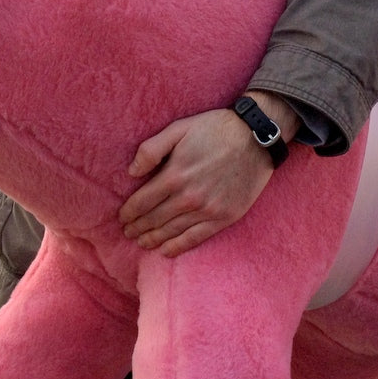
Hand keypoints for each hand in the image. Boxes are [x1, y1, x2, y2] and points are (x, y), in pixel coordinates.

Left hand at [119, 92, 298, 256]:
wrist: (255, 137)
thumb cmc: (215, 129)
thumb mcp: (179, 128)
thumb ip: (152, 149)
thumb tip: (131, 172)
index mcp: (175, 175)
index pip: (142, 202)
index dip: (129, 213)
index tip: (122, 218)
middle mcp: (189, 197)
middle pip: (154, 219)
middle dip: (137, 228)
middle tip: (128, 233)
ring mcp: (207, 210)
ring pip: (172, 232)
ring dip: (153, 239)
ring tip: (142, 242)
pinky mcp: (224, 217)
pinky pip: (195, 238)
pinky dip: (177, 247)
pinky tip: (166, 251)